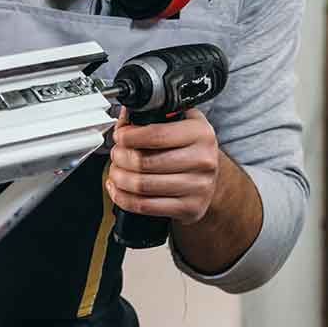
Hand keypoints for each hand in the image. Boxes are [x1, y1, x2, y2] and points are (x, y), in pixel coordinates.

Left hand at [106, 108, 221, 224]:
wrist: (212, 178)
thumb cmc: (191, 149)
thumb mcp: (181, 123)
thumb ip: (153, 118)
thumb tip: (124, 121)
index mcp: (200, 134)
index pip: (156, 135)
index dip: (129, 136)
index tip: (119, 137)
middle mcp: (202, 160)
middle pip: (144, 161)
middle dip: (120, 157)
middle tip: (116, 154)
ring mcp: (197, 187)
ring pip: (141, 185)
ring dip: (119, 178)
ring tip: (116, 171)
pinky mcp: (189, 208)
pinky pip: (144, 205)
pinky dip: (123, 198)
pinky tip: (119, 189)